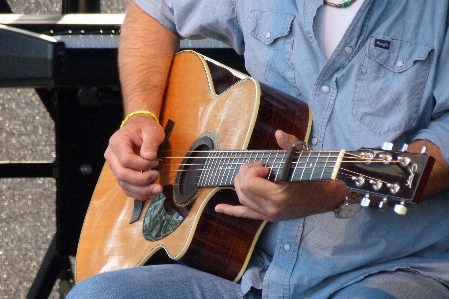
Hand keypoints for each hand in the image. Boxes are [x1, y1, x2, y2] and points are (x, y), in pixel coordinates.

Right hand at [104, 114, 164, 199]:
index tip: (156, 162)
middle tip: (157, 176)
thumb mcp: (151, 130)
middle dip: (141, 180)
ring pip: (124, 184)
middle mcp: (112, 157)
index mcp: (117, 143)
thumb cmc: (145, 128)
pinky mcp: (122, 176)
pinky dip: (139, 194)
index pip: (125, 159)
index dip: (142, 164)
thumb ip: (150, 143)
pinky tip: (151, 193)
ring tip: (158, 189)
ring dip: (141, 190)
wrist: (139, 129)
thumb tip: (149, 157)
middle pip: (122, 174)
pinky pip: (127, 189)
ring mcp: (115, 167)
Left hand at [215, 130, 346, 220]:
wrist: (327, 196)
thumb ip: (289, 145)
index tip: (265, 165)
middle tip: (259, 166)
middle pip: (243, 190)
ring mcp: (269, 215)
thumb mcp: (303, 158)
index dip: (252, 170)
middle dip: (246, 174)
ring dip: (241, 184)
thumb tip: (278, 133)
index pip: (249, 183)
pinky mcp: (269, 217)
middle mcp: (271, 209)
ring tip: (251, 174)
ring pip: (242, 199)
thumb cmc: (316, 175)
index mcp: (278, 196)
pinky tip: (218, 208)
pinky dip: (231, 211)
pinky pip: (246, 215)